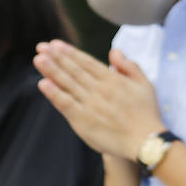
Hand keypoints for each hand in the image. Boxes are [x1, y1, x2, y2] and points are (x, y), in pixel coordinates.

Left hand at [33, 40, 164, 159]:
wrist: (144, 141)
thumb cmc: (147, 114)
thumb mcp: (145, 85)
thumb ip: (129, 66)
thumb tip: (114, 51)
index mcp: (114, 80)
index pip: (87, 62)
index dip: (70, 52)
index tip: (56, 44)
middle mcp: (100, 90)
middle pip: (74, 70)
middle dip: (56, 57)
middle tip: (41, 47)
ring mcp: (90, 105)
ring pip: (67, 84)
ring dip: (52, 71)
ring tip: (39, 59)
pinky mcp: (83, 121)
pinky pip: (66, 104)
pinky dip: (54, 94)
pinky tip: (43, 84)